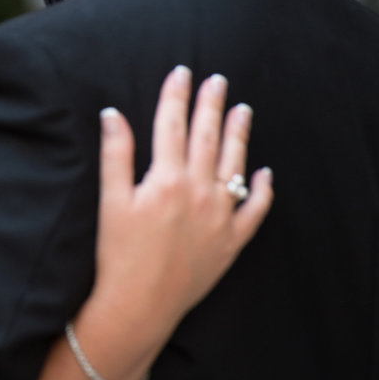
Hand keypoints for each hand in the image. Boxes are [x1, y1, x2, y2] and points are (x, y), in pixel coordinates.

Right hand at [73, 67, 272, 379]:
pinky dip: (264, 191)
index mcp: (165, 179)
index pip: (172, 125)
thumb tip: (111, 113)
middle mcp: (198, 192)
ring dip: (239, 135)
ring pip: (235, 166)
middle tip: (218, 80)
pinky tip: (267, 174)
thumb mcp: (111, 201)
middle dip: (211, 106)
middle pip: (207, 138)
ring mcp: (219, 217)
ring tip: (243, 110)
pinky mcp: (231, 242)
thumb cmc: (118, 255)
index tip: (182, 72)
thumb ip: (115, 154)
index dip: (177, 95)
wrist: (139, 307)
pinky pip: (254, 211)